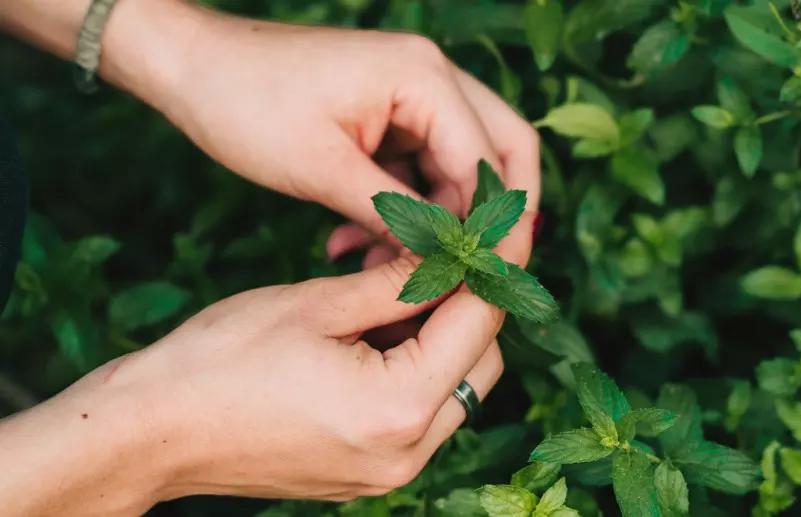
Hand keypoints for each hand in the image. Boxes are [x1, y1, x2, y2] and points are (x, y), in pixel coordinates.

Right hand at [0, 251, 513, 515]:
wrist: (152, 431)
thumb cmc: (220, 361)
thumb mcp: (316, 304)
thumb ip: (397, 282)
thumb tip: (450, 253)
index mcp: (399, 407)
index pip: (479, 323)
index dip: (494, 267)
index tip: (498, 227)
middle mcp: (407, 452)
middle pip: (481, 366)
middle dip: (473, 306)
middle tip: (448, 255)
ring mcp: (388, 471)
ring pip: (455, 392)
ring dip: (445, 339)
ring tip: (406, 289)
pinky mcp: (368, 474)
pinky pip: (420, 416)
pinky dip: (417, 371)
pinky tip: (383, 331)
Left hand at [127, 1, 540, 265]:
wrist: (190, 66)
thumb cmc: (246, 104)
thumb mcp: (324, 170)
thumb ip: (396, 215)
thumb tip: (446, 262)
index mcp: (424, 77)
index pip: (488, 161)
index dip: (493, 227)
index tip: (483, 282)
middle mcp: (431, 78)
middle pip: (499, 153)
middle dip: (488, 219)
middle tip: (473, 274)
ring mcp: (411, 94)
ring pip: (458, 167)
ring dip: (435, 221)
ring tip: (382, 266)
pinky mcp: (388, 114)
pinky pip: (419, 168)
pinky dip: (403, 209)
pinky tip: (358, 244)